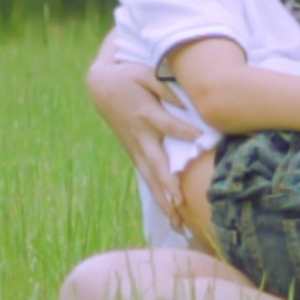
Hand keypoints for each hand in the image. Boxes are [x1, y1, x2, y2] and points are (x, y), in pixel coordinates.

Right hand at [86, 58, 199, 219]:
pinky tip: (170, 216)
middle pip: (157, 164)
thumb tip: (184, 102)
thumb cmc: (128, 77)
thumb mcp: (146, 75)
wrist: (100, 86)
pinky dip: (159, 197)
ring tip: (177, 224)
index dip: (184, 130)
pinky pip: (149, 178)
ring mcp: (136, 148)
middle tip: (180, 205)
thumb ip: (165, 87)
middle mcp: (141, 136)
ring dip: (164, 201)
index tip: (200, 136)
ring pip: (152, 178)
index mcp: (146, 114)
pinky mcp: (135, 154)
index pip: (168, 124)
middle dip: (168, 185)